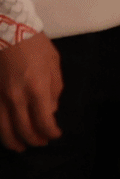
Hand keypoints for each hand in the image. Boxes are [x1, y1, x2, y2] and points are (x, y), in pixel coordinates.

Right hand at [0, 33, 61, 151]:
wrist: (8, 32)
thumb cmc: (35, 46)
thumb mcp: (54, 64)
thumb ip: (54, 90)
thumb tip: (51, 111)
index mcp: (37, 89)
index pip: (44, 121)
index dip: (50, 133)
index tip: (55, 135)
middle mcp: (17, 97)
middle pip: (24, 130)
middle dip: (34, 140)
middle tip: (41, 143)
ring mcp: (0, 98)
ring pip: (4, 130)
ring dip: (14, 142)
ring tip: (21, 146)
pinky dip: (2, 130)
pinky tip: (7, 133)